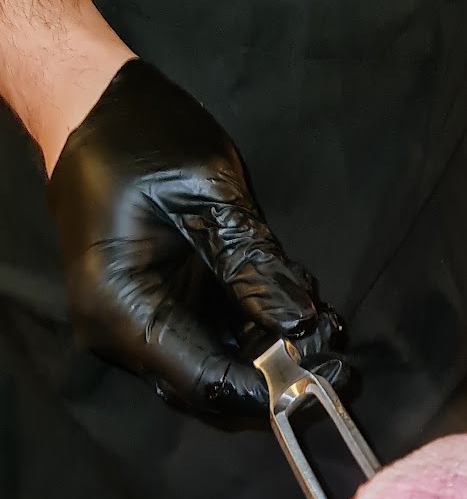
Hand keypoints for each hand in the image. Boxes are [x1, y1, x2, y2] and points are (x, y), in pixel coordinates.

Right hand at [47, 60, 344, 417]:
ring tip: (329, 328)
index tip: (325, 380)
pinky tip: (303, 308)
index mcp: (122, 310)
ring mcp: (144, 322)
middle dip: (280, 377)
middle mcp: (126, 332)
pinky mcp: (165, 305)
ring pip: (221, 363)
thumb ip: (251, 265)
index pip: (204, 381)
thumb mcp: (206, 194)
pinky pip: (217, 334)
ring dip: (278, 352)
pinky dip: (262, 327)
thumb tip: (303, 323)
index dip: (268, 391)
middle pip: (213, 385)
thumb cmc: (138, 138)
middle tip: (341, 363)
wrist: (92, 107)